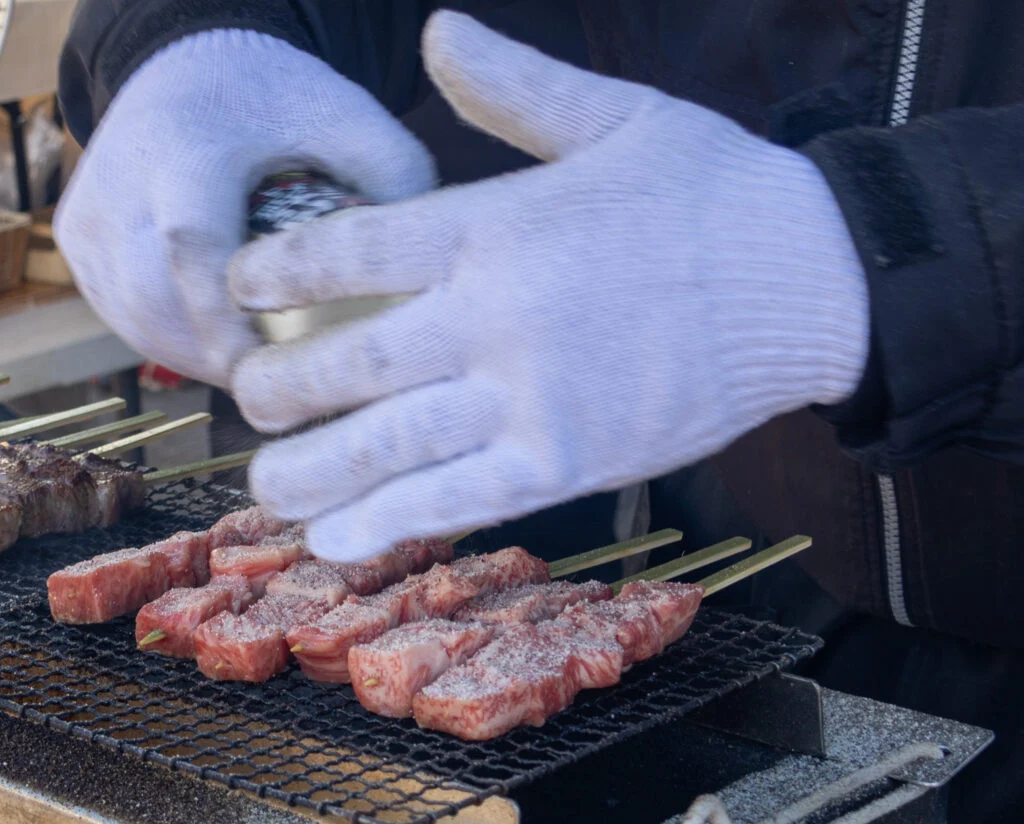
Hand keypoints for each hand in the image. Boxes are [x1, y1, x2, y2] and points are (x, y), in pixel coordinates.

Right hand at [56, 29, 436, 386]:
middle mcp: (120, 184)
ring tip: (254, 374)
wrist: (184, 62)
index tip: (273, 372)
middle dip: (215, 355)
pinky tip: (215, 345)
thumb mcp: (344, 114)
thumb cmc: (273, 99)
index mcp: (186, 148)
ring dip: (192, 356)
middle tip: (278, 391)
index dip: (225, 322)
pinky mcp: (74, 240)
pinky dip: (167, 338)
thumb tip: (421, 274)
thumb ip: (393, 179)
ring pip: (133, 320)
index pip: (191, 249)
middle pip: (154, 301)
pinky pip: (119, 312)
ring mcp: (88, 216)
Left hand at [228, 11, 869, 561]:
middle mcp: (495, 317)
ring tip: (261, 488)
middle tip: (245, 399)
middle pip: (350, 360)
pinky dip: (390, 524)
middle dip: (280, 386)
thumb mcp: (614, 117)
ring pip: (388, 443)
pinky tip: (335, 542)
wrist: (818, 277)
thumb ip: (512, 87)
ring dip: (312, 471)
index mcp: (495, 228)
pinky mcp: (566, 461)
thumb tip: (438, 29)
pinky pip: (458, 500)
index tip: (237, 284)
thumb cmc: (714, 193)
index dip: (278, 270)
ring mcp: (529, 397)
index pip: (352, 249)